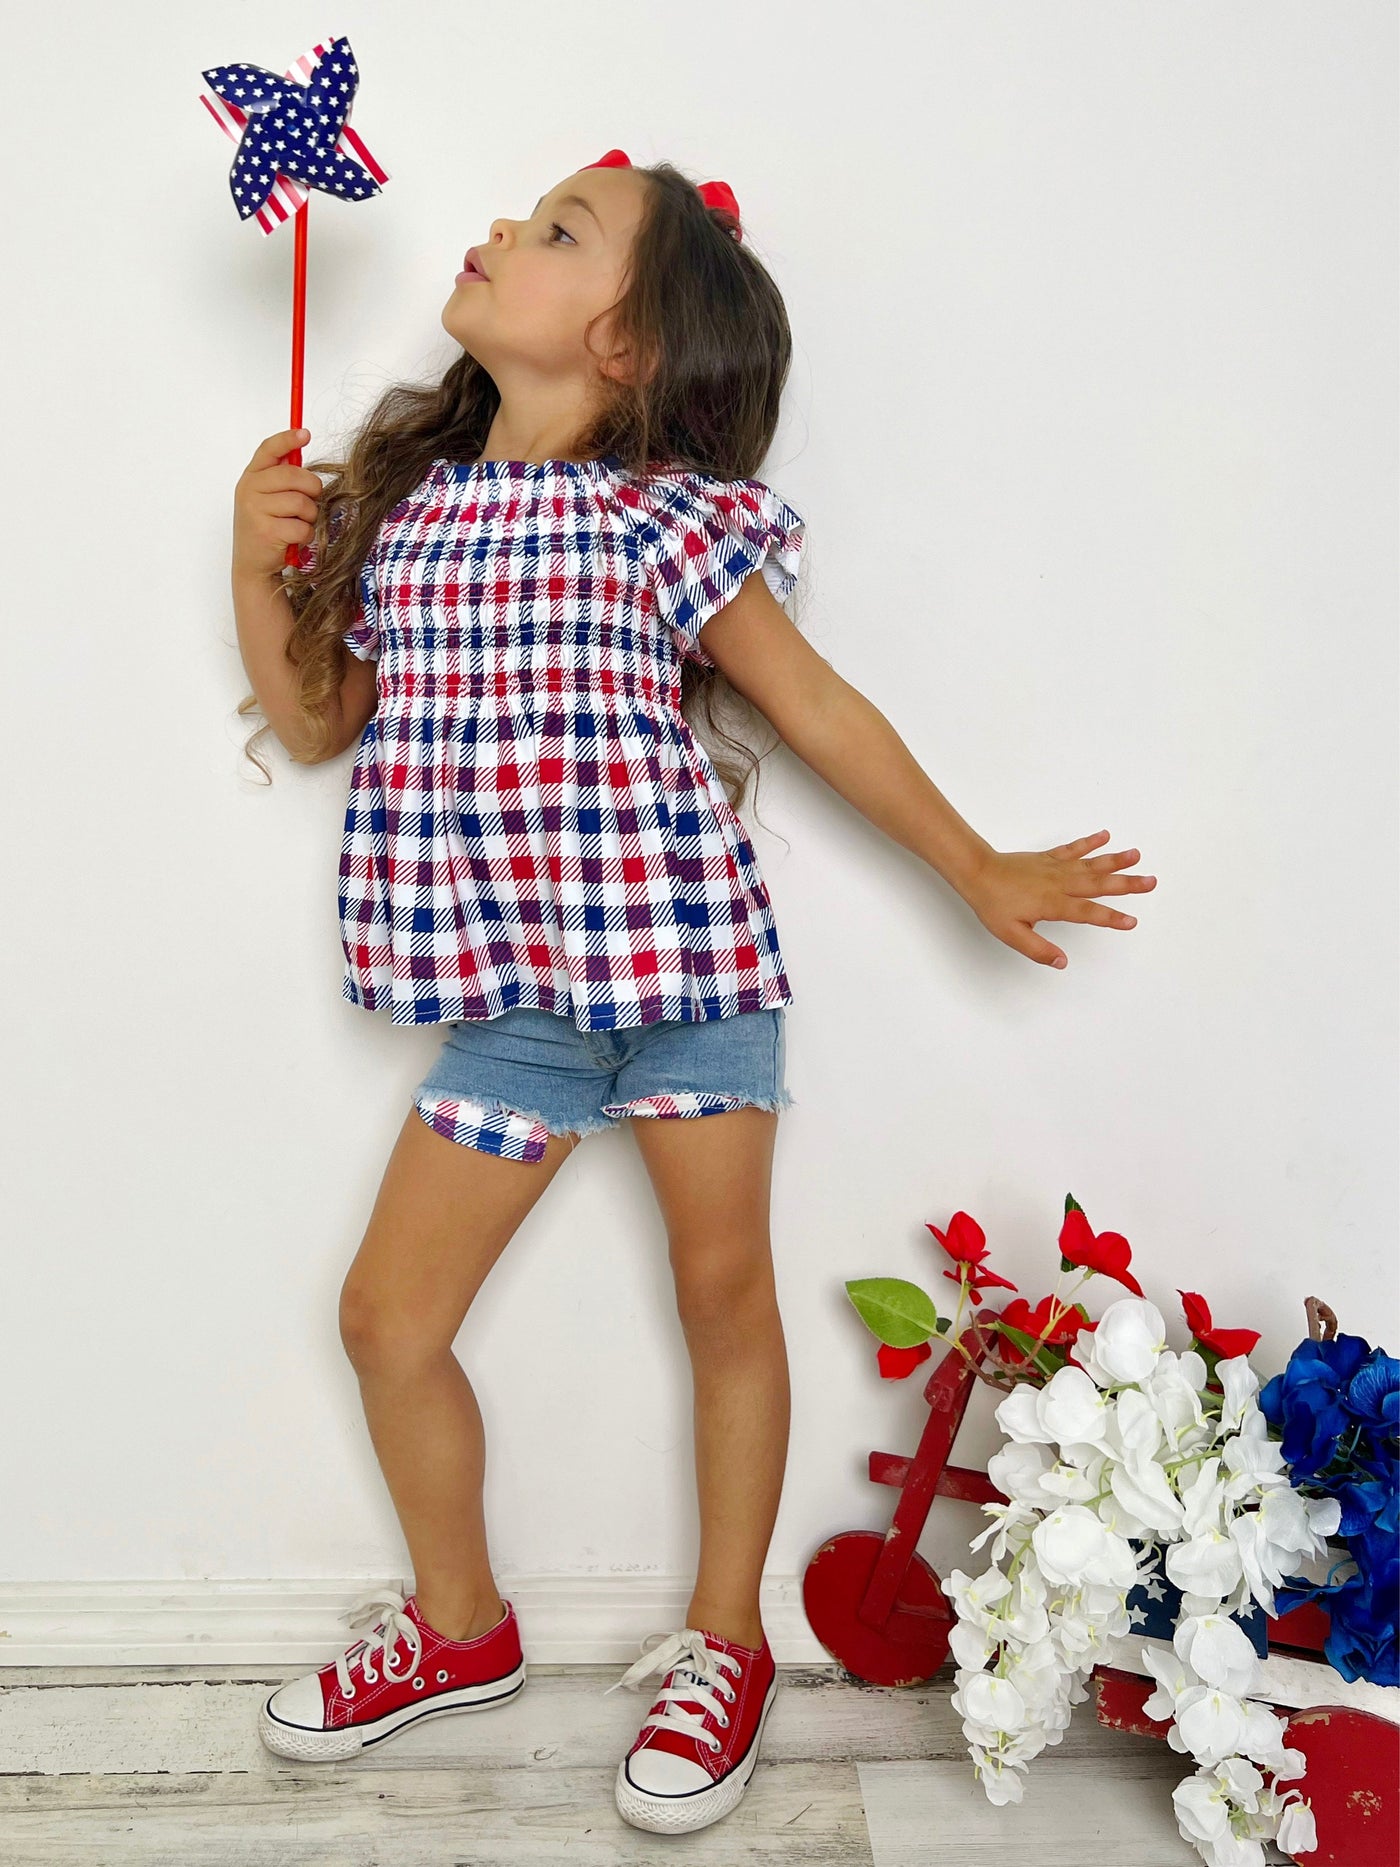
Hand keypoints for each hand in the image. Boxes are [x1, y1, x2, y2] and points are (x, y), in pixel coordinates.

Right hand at [232, 427, 321, 582]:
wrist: (252, 565)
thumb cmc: (265, 529)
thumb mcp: (266, 499)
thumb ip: (280, 479)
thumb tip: (301, 455)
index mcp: (251, 477)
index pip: (268, 449)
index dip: (288, 439)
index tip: (304, 434)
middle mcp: (249, 490)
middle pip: (294, 475)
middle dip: (312, 488)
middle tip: (311, 500)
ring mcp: (256, 510)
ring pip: (302, 502)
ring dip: (309, 516)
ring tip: (298, 524)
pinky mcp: (266, 531)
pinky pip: (302, 526)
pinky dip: (306, 535)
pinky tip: (294, 539)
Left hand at [959, 831, 1155, 969]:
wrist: (977, 872)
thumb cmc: (992, 903)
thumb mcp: (1011, 934)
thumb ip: (1037, 949)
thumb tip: (1062, 962)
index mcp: (1052, 903)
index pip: (1088, 912)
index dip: (1110, 917)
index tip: (1131, 921)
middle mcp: (1059, 883)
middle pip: (1098, 884)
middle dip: (1126, 884)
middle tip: (1151, 881)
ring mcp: (1055, 868)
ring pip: (1090, 864)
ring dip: (1115, 860)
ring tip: (1137, 855)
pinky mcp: (1048, 858)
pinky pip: (1073, 849)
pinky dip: (1089, 842)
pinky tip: (1105, 836)